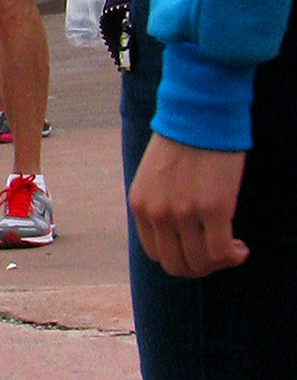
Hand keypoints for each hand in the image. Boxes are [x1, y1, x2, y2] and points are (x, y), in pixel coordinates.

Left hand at [128, 134, 248, 277]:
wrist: (199, 113)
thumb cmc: (182, 140)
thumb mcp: (154, 175)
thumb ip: (159, 202)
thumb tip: (176, 233)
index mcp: (140, 204)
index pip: (155, 254)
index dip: (180, 257)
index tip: (198, 248)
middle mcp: (157, 212)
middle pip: (176, 265)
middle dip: (199, 267)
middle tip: (217, 254)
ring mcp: (183, 212)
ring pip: (201, 263)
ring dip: (219, 262)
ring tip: (232, 248)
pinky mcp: (213, 208)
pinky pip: (222, 252)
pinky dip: (233, 256)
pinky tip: (241, 247)